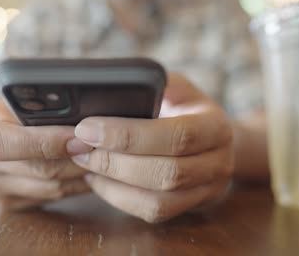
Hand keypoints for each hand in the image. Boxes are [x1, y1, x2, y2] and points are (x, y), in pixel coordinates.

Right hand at [0, 99, 92, 209]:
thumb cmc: (10, 113)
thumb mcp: (20, 100)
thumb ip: (44, 107)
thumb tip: (84, 117)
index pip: (16, 143)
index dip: (53, 142)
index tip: (84, 139)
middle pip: (43, 170)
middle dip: (79, 161)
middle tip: (106, 152)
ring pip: (52, 189)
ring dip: (81, 177)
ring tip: (103, 163)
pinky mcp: (7, 204)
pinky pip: (51, 198)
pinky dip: (73, 188)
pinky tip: (86, 175)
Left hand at [70, 74, 233, 222]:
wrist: (212, 139)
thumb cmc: (185, 108)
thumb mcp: (176, 88)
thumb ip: (152, 86)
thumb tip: (108, 90)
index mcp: (216, 127)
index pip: (176, 136)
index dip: (129, 135)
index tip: (88, 128)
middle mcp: (218, 162)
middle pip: (167, 173)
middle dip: (115, 162)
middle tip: (79, 148)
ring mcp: (207, 190)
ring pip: (159, 201)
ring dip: (114, 184)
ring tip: (85, 164)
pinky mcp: (189, 207)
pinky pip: (153, 212)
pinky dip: (119, 198)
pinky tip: (98, 180)